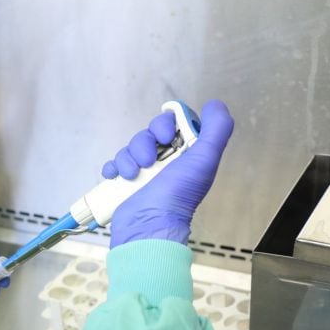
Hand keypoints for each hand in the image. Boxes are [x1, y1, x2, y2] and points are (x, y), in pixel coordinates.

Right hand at [104, 100, 233, 247]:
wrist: (149, 224)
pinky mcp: (124, 184)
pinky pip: (113, 165)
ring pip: (128, 148)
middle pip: (147, 134)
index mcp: (185, 154)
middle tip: (149, 160)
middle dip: (143, 143)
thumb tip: (214, 105)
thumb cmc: (178, 195)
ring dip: (128, 157)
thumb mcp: (205, 158)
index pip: (171, 124)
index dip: (165, 124)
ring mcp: (143, 173)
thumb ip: (216, 129)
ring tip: (134, 175)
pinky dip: (113, 168)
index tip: (165, 135)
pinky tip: (117, 177)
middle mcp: (165, 162)